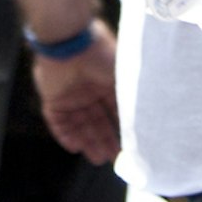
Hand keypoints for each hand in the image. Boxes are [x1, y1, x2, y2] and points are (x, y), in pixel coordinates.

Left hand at [30, 31, 119, 164]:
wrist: (70, 41)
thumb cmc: (101, 55)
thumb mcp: (123, 79)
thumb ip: (131, 100)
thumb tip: (148, 119)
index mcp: (105, 82)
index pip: (114, 111)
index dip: (121, 129)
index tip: (129, 146)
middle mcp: (88, 90)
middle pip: (97, 121)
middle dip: (104, 140)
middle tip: (113, 159)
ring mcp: (69, 95)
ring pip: (79, 125)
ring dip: (87, 142)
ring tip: (98, 159)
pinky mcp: (52, 98)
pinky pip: (58, 122)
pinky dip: (65, 135)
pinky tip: (76, 148)